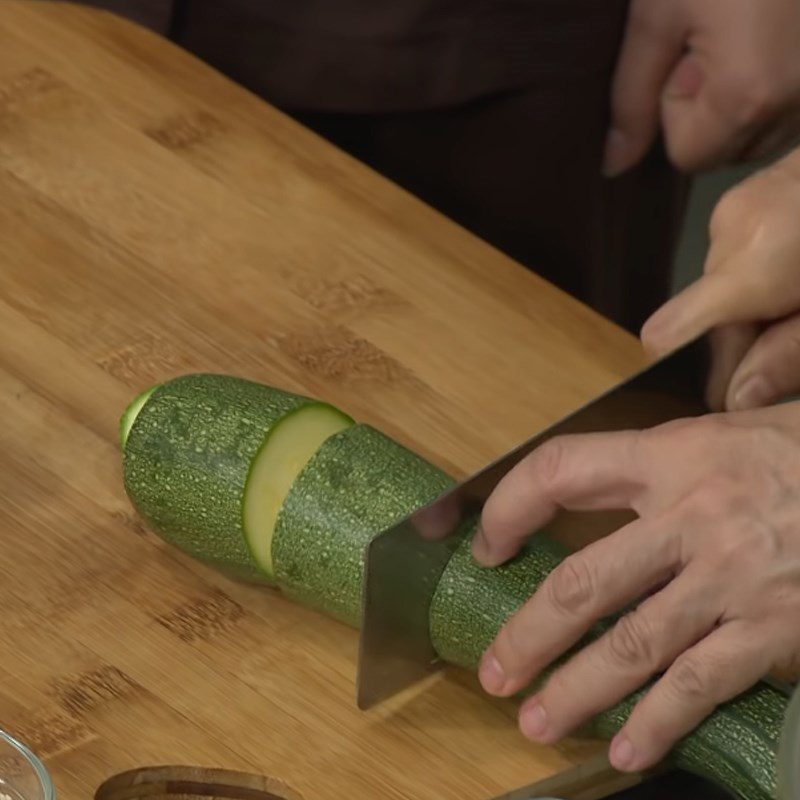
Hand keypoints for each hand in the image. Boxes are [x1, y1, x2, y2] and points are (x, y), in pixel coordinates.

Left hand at [472, 402, 799, 771]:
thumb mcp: (734, 429)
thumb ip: (666, 458)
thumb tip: (599, 485)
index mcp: (674, 455)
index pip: (560, 471)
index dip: (509, 506)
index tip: (487, 544)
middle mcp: (694, 517)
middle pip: (585, 583)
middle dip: (530, 634)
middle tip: (494, 672)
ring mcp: (733, 579)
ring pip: (633, 646)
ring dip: (577, 691)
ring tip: (535, 721)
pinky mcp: (775, 630)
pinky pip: (702, 685)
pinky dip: (659, 723)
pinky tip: (626, 749)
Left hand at [604, 0, 799, 175]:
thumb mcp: (656, 15)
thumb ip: (631, 100)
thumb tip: (612, 167)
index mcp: (751, 97)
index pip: (688, 156)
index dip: (673, 108)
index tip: (686, 48)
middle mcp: (798, 105)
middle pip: (727, 149)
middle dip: (708, 108)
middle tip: (716, 35)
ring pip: (762, 132)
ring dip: (740, 98)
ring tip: (744, 29)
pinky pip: (792, 109)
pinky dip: (773, 84)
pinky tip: (769, 32)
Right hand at [642, 145, 799, 409]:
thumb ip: (792, 355)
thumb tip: (736, 398)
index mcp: (755, 263)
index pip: (674, 328)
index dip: (682, 365)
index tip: (708, 390)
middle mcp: (730, 231)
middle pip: (707, 314)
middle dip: (740, 344)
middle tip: (787, 357)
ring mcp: (735, 208)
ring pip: (721, 287)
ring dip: (752, 311)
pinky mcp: (746, 196)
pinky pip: (734, 257)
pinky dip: (757, 279)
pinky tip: (795, 278)